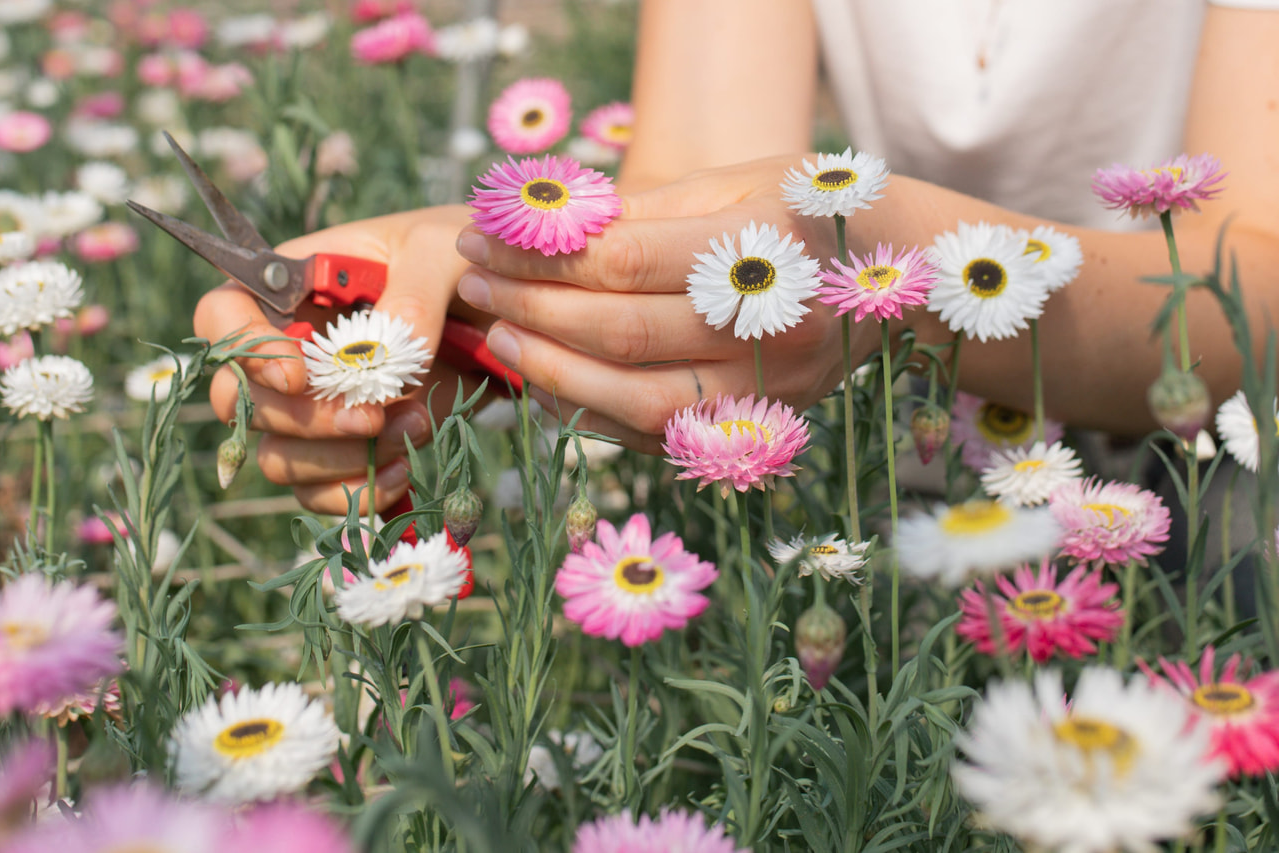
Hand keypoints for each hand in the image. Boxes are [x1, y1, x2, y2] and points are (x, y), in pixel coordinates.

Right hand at [193, 205, 487, 514]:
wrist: (499, 310)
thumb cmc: (454, 263)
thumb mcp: (440, 252)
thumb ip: (414, 292)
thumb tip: (388, 348)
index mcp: (292, 288)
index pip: (221, 317)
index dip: (245, 353)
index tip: (300, 377)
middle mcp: (288, 351)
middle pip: (239, 403)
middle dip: (303, 420)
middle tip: (372, 417)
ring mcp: (312, 406)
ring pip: (277, 458)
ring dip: (340, 457)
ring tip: (416, 425)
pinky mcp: (346, 448)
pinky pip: (318, 493)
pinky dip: (358, 491)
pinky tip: (404, 468)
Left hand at [454, 156, 870, 451]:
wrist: (908, 282)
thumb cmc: (811, 213)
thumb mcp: (737, 183)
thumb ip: (644, 211)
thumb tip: (544, 228)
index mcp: (765, 249)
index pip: (624, 261)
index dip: (539, 253)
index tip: (482, 236)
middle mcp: (771, 330)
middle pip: (621, 332)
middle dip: (531, 307)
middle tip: (474, 284)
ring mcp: (768, 391)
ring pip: (637, 400)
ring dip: (552, 372)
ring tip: (499, 337)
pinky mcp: (760, 428)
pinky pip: (659, 436)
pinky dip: (594, 415)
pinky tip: (549, 384)